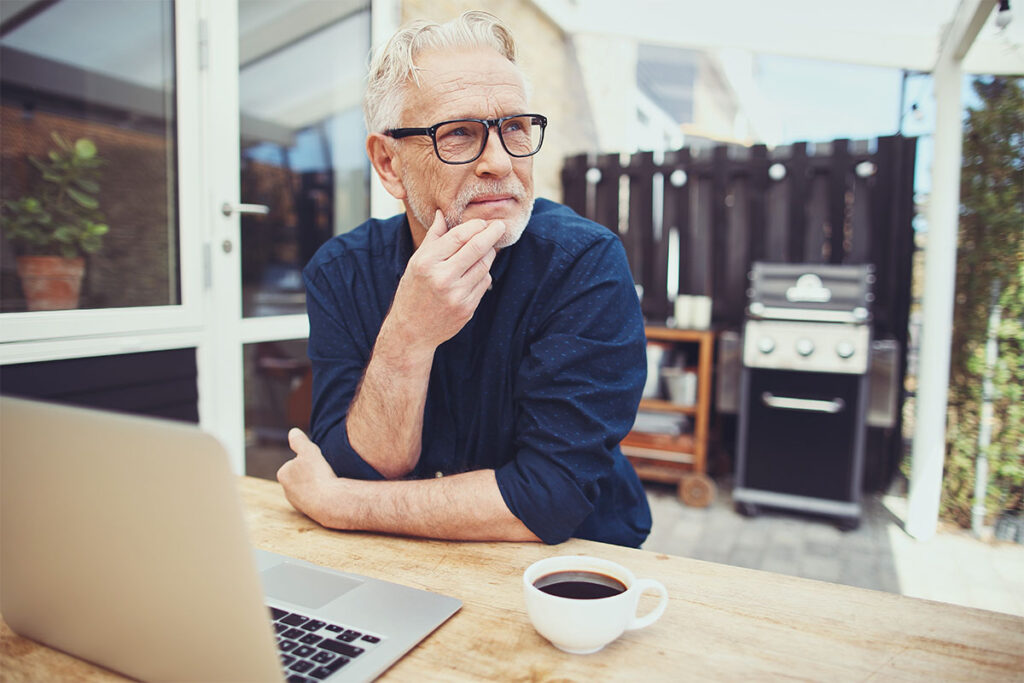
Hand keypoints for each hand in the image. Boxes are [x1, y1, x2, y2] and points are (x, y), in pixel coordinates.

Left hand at [277, 428, 338, 524]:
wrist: (330, 502)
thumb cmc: (318, 475)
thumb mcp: (309, 450)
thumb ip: (299, 440)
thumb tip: (293, 432)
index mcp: (283, 474)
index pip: (295, 462)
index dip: (309, 460)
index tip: (317, 462)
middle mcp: (287, 491)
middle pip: (302, 476)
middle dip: (312, 473)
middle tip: (324, 472)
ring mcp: (298, 503)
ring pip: (309, 488)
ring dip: (318, 484)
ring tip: (328, 482)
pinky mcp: (309, 513)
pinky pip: (316, 499)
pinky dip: (323, 495)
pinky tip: (331, 492)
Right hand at [387, 210, 503, 356]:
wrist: (411, 330)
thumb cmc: (413, 291)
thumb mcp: (416, 262)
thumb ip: (432, 237)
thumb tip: (442, 213)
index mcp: (426, 262)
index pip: (459, 236)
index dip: (476, 226)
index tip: (484, 222)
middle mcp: (442, 277)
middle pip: (477, 248)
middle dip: (492, 233)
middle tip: (501, 225)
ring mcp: (456, 295)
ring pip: (484, 265)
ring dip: (489, 253)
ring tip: (488, 247)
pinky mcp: (467, 308)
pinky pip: (484, 283)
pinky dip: (484, 273)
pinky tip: (478, 270)